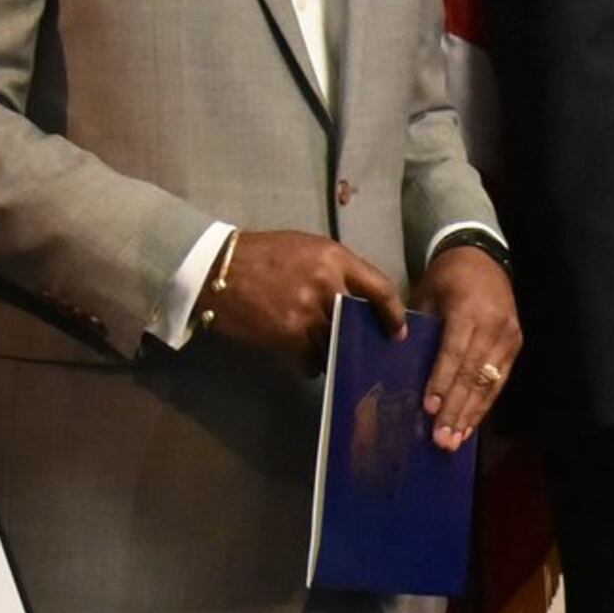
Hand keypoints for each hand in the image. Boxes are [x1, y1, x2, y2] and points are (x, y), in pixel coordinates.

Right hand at [202, 229, 401, 367]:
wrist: (217, 270)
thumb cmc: (263, 255)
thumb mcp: (305, 248)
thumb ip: (335, 269)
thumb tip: (360, 299)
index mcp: (334, 258)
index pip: (380, 288)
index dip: (393, 314)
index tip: (397, 331)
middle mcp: (325, 284)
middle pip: (358, 322)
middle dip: (363, 338)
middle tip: (367, 351)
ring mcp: (307, 312)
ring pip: (336, 345)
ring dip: (334, 353)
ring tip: (328, 351)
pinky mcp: (288, 336)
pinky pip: (312, 360)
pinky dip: (311, 363)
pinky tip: (303, 357)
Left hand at [414, 245, 522, 450]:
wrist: (484, 256)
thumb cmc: (447, 277)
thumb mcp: (426, 294)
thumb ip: (419, 329)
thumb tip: (403, 368)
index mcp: (468, 310)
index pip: (454, 353)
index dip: (442, 382)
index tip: (429, 409)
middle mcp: (494, 326)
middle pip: (473, 375)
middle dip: (456, 409)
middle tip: (440, 439)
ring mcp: (509, 337)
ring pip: (489, 384)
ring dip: (470, 415)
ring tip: (454, 441)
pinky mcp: (516, 346)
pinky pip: (499, 382)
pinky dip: (483, 405)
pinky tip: (469, 426)